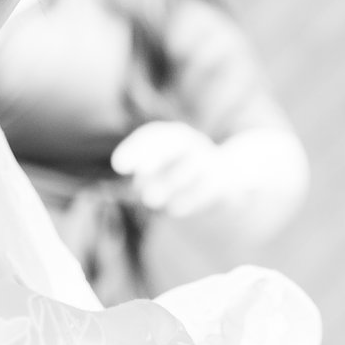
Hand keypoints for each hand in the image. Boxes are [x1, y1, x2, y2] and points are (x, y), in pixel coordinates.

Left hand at [111, 120, 235, 216]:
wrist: (225, 179)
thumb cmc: (181, 176)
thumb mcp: (164, 173)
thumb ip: (149, 176)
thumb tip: (138, 185)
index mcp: (175, 137)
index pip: (154, 135)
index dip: (135, 148)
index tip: (118, 166)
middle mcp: (193, 143)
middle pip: (175, 141)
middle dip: (155, 154)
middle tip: (139, 173)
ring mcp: (210, 160)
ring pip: (191, 164)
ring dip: (170, 181)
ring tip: (150, 199)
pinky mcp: (224, 179)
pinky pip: (209, 184)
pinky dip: (191, 197)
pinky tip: (174, 210)